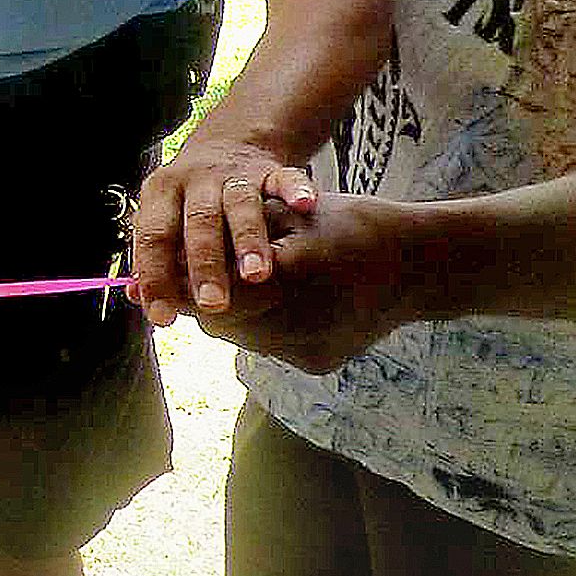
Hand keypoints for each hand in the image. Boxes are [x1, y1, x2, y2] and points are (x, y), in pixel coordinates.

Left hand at [128, 133, 321, 326]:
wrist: (226, 144)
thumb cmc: (189, 197)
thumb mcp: (163, 216)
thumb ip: (152, 255)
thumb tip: (134, 297)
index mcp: (161, 193)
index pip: (153, 236)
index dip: (155, 277)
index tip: (163, 316)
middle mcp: (196, 181)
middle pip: (199, 222)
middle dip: (206, 265)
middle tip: (213, 304)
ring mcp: (235, 174)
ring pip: (241, 204)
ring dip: (248, 239)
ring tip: (256, 275)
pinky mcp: (270, 170)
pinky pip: (285, 178)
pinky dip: (295, 190)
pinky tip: (305, 206)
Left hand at [187, 190, 428, 372]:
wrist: (415, 266)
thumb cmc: (348, 224)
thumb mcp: (289, 212)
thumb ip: (234, 234)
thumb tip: (174, 253)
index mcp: (296, 273)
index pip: (217, 293)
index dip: (184, 285)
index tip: (160, 272)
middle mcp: (303, 320)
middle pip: (222, 322)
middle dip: (202, 300)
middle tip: (190, 278)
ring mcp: (310, 347)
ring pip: (241, 338)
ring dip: (230, 315)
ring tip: (235, 287)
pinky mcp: (317, 363)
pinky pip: (268, 347)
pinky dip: (260, 327)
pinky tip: (275, 304)